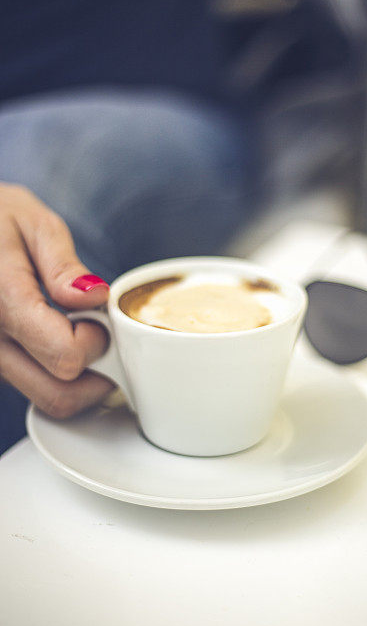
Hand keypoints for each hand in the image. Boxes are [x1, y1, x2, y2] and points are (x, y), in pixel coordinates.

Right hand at [0, 183, 113, 417]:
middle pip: (60, 395)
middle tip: (98, 331)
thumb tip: (94, 297)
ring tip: (80, 333)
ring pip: (49, 401)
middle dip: (96, 372)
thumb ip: (63, 266)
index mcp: (1, 300)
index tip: (97, 314)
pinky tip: (61, 342)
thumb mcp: (33, 224)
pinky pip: (36, 391)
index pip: (65, 355)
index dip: (96, 341)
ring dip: (80, 380)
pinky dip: (60, 378)